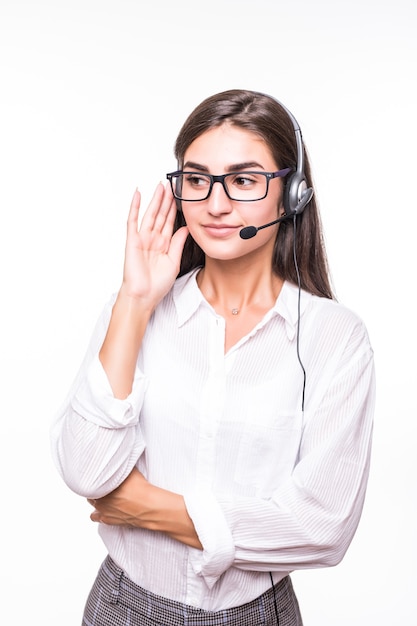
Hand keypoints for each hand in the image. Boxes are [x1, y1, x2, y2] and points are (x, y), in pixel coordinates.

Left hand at [87, 467, 201, 548]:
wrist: (147, 505)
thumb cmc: (139, 487)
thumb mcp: (131, 470)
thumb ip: (122, 465)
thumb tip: (121, 456)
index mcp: (102, 484)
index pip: (91, 479)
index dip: (96, 476)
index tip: (99, 474)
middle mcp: (99, 497)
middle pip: (91, 491)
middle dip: (96, 487)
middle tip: (104, 483)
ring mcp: (102, 510)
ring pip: (92, 503)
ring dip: (96, 499)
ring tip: (103, 495)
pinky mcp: (107, 520)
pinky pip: (95, 517)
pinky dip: (97, 513)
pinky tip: (103, 509)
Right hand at [121, 183, 188, 309]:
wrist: (144, 296)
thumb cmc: (157, 284)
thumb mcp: (174, 262)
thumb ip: (178, 243)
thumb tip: (186, 228)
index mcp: (163, 244)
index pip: (169, 222)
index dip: (174, 208)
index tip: (179, 195)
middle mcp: (153, 239)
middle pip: (161, 214)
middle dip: (166, 199)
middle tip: (170, 184)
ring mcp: (142, 238)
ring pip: (150, 214)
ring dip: (155, 200)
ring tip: (160, 186)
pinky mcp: (132, 240)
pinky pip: (133, 221)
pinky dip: (134, 207)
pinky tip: (137, 194)